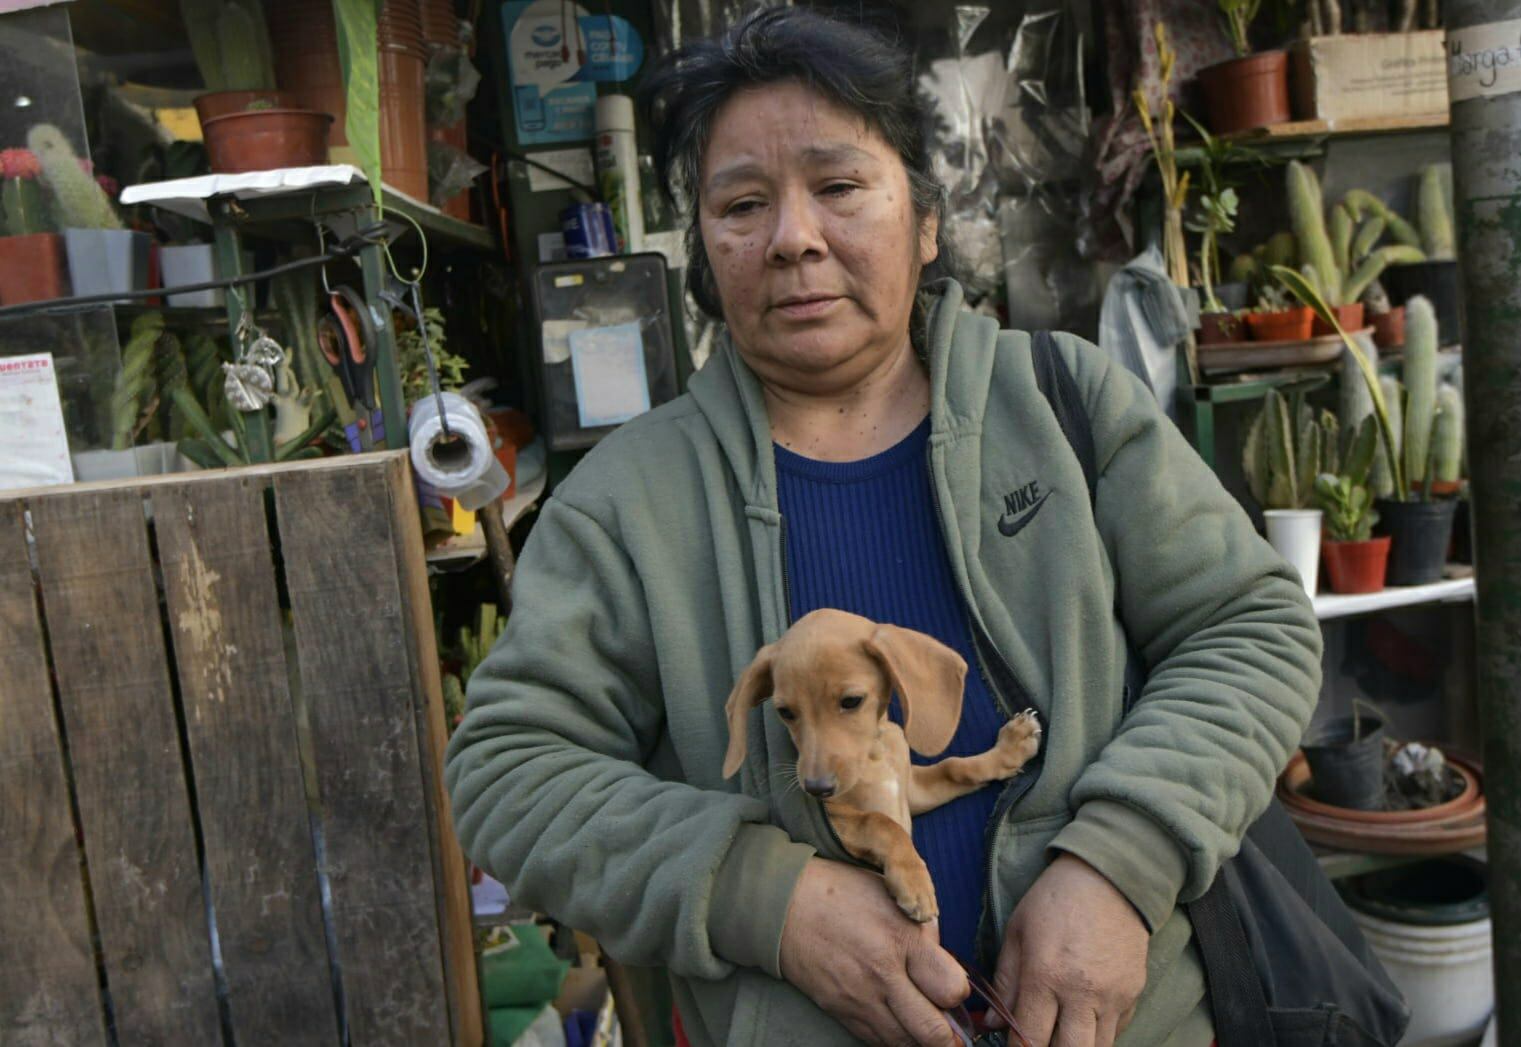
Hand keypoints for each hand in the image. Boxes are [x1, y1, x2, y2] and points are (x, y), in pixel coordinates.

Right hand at [779, 858, 968, 1045]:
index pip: (952, 989)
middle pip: (933, 1032)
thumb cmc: (841, 893)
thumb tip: (944, 965)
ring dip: (921, 1040)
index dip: (960, 993)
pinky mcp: (841, 1012)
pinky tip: (898, 1025)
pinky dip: (894, 1039)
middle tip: (954, 1030)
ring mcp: (860, 999)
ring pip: (906, 1044)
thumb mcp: (891, 896)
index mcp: (901, 938)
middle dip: (951, 1036)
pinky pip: (877, 1042)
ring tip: (925, 1027)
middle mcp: (883, 975)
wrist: (784, 905)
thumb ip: (923, 931)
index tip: (954, 987)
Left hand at [987, 854, 1147, 1046]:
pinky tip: (1083, 1018)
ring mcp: (1112, 996)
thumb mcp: (1017, 931)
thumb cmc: (1055, 900)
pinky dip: (1099, 1033)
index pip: (1028, 1038)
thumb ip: (1005, 981)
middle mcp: (1082, 992)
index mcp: (1046, 975)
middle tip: (1038, 1039)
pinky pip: (1117, 1032)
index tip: (1012, 1043)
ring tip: (1060, 1031)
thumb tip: (992, 1024)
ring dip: (1075, 1045)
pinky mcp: (1133, 993)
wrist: (1109, 878)